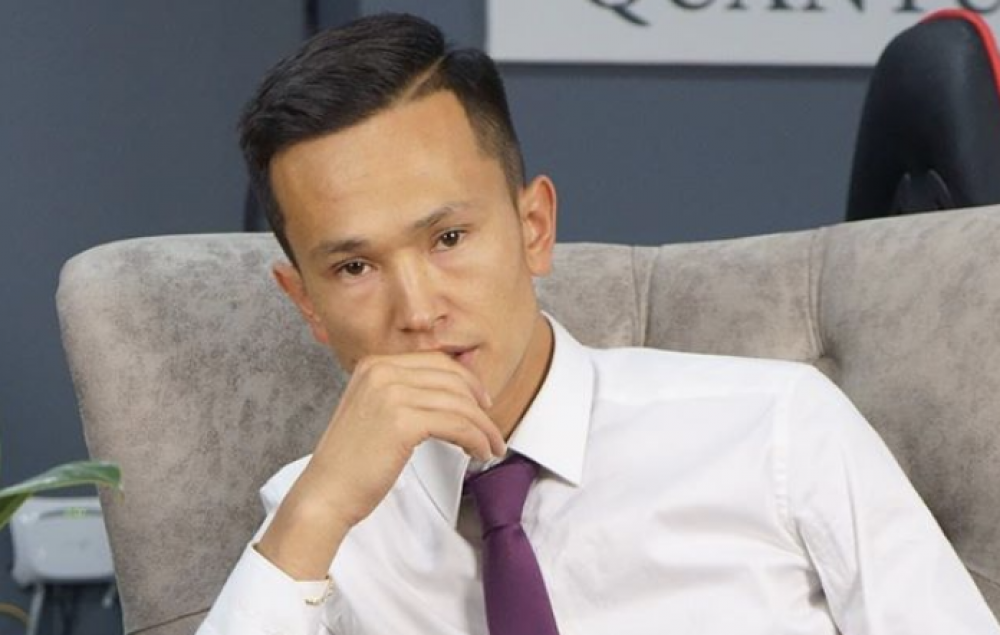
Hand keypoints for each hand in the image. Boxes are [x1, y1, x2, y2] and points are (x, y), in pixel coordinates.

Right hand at [257, 351, 505, 578]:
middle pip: (451, 379)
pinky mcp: (402, 421)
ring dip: (483, 427)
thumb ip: (404, 394)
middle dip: (479, 404)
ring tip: (491, 447)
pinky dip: (475, 439)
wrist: (325, 493)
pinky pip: (457, 424)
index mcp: (374, 365)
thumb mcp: (374, 412)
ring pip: (459, 403)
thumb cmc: (351, 463)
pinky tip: (478, 452)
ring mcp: (391, 394)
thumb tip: (451, 394)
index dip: (466, 381)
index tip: (481, 401)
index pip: (436, 362)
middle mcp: (382, 372)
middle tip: (491, 427)